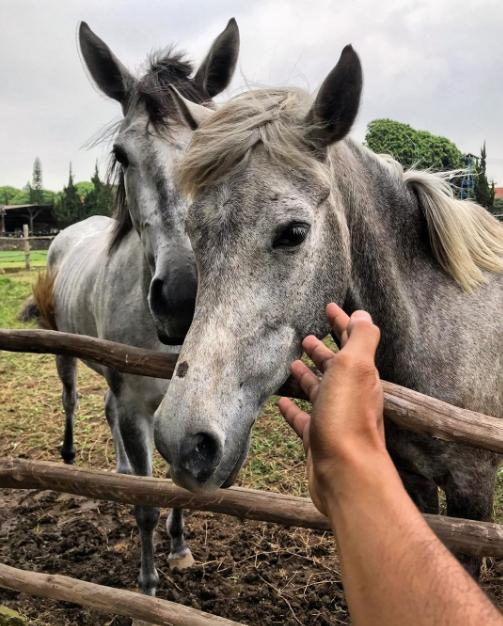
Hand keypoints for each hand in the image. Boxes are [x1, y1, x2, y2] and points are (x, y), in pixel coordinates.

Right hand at [278, 303, 383, 515]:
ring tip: (292, 363)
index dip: (342, 322)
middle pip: (335, 366)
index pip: (352, 341)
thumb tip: (363, 314)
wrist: (345, 473)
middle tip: (307, 336)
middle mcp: (349, 395)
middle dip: (323, 350)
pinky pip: (303, 418)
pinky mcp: (317, 439)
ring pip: (319, 391)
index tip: (329, 307)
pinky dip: (293, 408)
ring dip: (307, 376)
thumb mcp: (356, 367)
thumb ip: (361, 338)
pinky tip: (280, 401)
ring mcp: (333, 418)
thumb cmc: (347, 417)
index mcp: (360, 375)